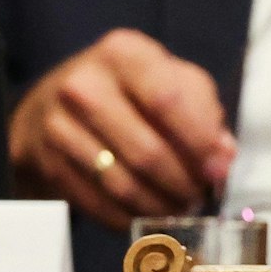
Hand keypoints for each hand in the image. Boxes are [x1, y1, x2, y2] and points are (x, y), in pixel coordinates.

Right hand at [9, 29, 236, 229]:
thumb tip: (223, 155)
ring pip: (122, 184)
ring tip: (179, 209)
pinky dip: (130, 218)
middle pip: (146, 151)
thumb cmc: (128, 90)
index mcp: (122, 53)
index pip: (167, 100)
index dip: (199, 142)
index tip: (218, 170)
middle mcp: (84, 85)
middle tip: (200, 197)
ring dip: (159, 206)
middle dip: (182, 184)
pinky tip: (148, 216)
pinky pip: (98, 204)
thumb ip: (202, 109)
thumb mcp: (169, 78)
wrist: (54, 103)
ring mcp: (59, 125)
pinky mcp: (48, 162)